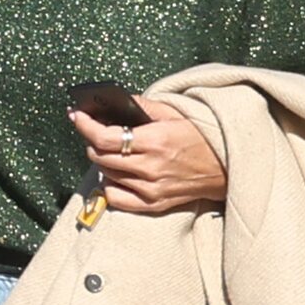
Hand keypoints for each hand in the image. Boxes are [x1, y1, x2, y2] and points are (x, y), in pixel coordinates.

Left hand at [70, 100, 226, 213]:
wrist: (228, 167)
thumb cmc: (200, 137)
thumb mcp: (173, 113)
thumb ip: (141, 106)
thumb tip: (111, 100)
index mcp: (154, 141)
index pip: (103, 137)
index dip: (84, 125)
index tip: (76, 115)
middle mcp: (150, 167)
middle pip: (99, 156)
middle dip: (91, 141)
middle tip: (95, 131)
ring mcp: (151, 189)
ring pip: (106, 174)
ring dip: (102, 160)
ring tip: (111, 150)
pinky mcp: (154, 204)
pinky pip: (116, 198)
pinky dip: (110, 185)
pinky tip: (116, 174)